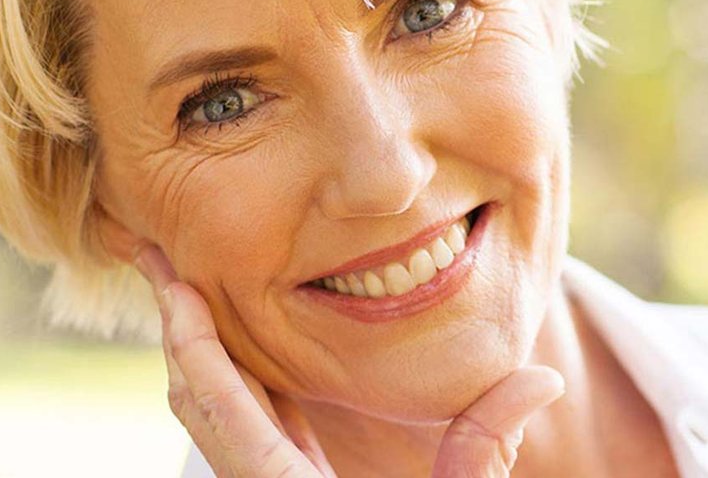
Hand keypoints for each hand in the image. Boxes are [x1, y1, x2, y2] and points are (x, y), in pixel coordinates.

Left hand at [133, 246, 565, 477]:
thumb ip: (484, 449)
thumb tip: (545, 378)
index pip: (218, 406)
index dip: (189, 338)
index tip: (171, 278)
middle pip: (198, 405)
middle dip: (179, 332)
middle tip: (161, 258)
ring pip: (217, 420)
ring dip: (204, 354)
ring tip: (198, 288)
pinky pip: (247, 435)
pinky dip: (238, 386)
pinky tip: (253, 350)